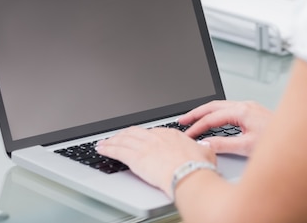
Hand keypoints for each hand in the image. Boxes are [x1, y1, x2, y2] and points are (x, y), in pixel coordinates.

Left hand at [96, 126, 215, 196]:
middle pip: (135, 133)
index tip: (138, 138)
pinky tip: (101, 149)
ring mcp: (145, 146)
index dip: (142, 135)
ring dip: (111, 141)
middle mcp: (157, 137)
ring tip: (104, 142)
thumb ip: (202, 148)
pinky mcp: (136, 158)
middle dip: (123, 135)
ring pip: (123, 140)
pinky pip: (117, 151)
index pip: (152, 132)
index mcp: (171, 134)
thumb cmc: (198, 167)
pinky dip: (107, 149)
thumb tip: (204, 146)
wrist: (190, 175)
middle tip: (117, 137)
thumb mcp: (206, 152)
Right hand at [179, 100, 272, 155]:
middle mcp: (246, 106)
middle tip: (182, 120)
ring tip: (193, 120)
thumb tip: (205, 145)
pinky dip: (217, 115)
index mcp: (243, 111)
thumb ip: (224, 145)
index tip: (187, 134)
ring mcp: (250, 108)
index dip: (197, 126)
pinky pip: (229, 110)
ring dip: (206, 113)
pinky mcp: (254, 113)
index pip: (212, 117)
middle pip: (213, 106)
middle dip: (196, 113)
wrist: (300, 140)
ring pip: (221, 106)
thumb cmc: (279, 142)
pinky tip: (214, 121)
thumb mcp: (248, 147)